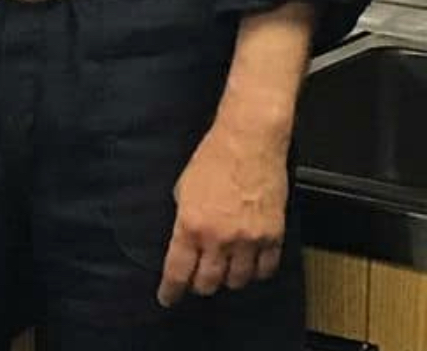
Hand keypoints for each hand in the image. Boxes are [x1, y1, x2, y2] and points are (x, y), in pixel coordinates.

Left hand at [157, 116, 287, 306]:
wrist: (249, 140)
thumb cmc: (213, 156)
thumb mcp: (184, 187)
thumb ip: (184, 218)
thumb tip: (184, 241)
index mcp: (191, 225)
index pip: (178, 271)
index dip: (171, 291)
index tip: (168, 298)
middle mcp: (219, 238)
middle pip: (207, 283)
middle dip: (199, 284)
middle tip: (197, 279)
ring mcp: (248, 240)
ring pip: (237, 281)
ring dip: (227, 278)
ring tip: (224, 268)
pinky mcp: (272, 236)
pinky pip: (264, 270)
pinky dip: (255, 271)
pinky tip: (249, 263)